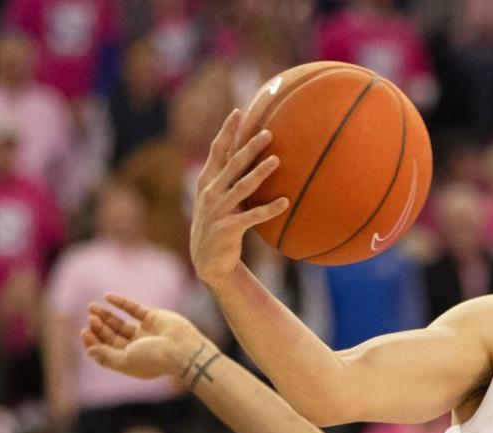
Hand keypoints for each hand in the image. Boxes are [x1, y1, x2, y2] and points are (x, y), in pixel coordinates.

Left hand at [83, 295, 203, 380]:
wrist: (182, 348)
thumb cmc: (154, 359)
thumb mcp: (125, 360)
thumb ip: (106, 356)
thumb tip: (89, 351)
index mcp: (130, 362)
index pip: (106, 352)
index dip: (94, 342)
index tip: (85, 332)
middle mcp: (137, 348)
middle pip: (111, 337)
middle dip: (99, 327)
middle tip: (91, 318)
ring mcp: (145, 333)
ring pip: (120, 323)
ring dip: (106, 315)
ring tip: (91, 307)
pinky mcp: (153, 318)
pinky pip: (133, 309)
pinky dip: (121, 303)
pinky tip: (107, 297)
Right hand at [190, 109, 288, 288]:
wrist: (207, 261)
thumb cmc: (218, 225)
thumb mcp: (216, 199)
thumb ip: (227, 179)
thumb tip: (246, 157)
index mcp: (207, 181)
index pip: (217, 150)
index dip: (227, 130)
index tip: (239, 111)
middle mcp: (211, 192)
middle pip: (232, 164)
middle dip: (249, 147)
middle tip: (268, 133)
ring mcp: (219, 210)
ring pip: (242, 186)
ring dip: (260, 173)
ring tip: (277, 160)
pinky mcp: (229, 228)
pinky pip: (253, 216)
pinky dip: (269, 209)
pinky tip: (285, 202)